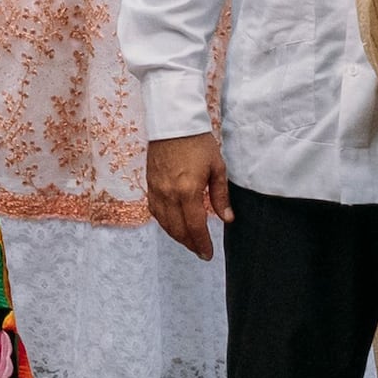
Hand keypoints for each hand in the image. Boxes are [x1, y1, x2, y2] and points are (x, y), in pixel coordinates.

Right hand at [148, 132, 230, 256]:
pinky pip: (154, 211)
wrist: (173, 123)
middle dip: (190, 244)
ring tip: (189, 241)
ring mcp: (157, 190)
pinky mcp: (150, 184)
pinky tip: (172, 225)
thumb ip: (220, 196)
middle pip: (178, 229)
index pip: (195, 226)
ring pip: (164, 223)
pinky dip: (164, 223)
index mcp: (188, 191)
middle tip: (200, 251)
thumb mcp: (217, 168)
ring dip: (176, 236)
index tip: (207, 254)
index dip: (202, 243)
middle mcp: (169, 194)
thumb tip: (227, 218)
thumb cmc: (198, 142)